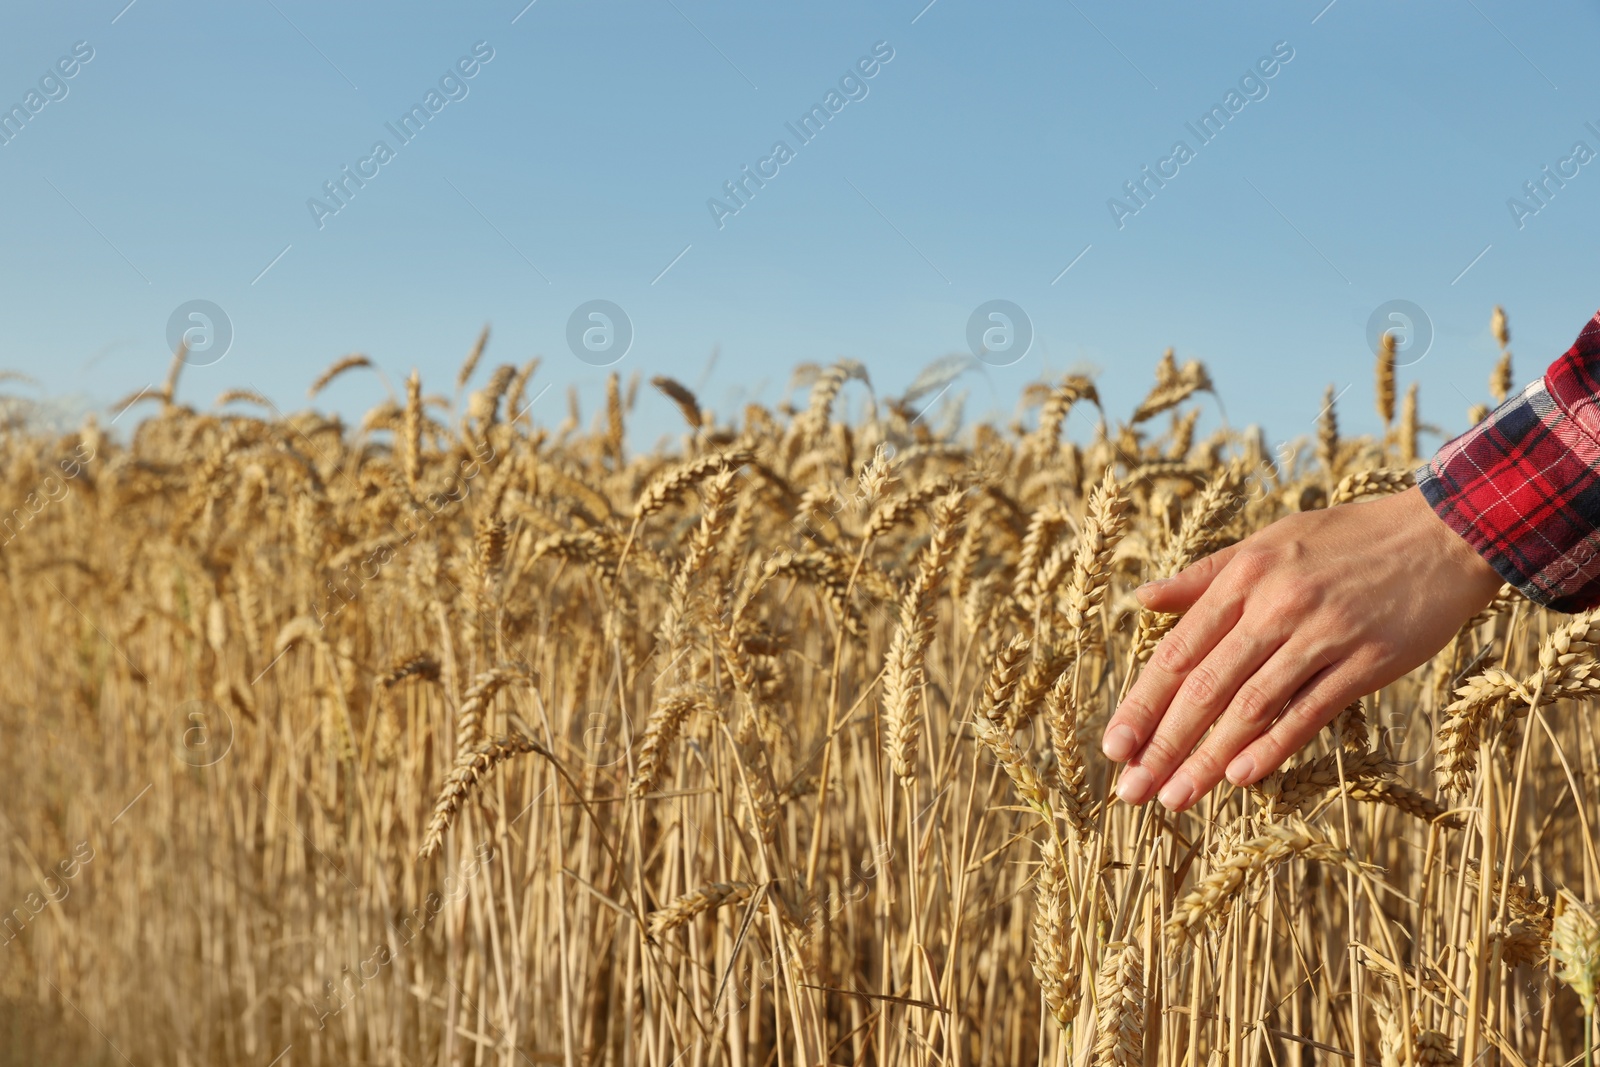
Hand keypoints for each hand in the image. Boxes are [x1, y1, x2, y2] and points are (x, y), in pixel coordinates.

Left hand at [1100, 486, 1504, 810]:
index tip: (1114, 747)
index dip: (1142, 704)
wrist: (1443, 533)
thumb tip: (1142, 601)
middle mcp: (1274, 606)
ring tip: (1175, 797)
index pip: (1177, 652)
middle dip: (1163, 744)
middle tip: (1132, 791)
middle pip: (1204, 686)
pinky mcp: (1368, 661)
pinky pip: (1310, 711)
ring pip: (1250, 706)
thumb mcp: (1268, 542)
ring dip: (1208, 758)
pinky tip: (1241, 778)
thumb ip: (1204, 577)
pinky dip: (1273, 746)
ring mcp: (1322, 634)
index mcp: (1243, 577)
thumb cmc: (1346, 539)